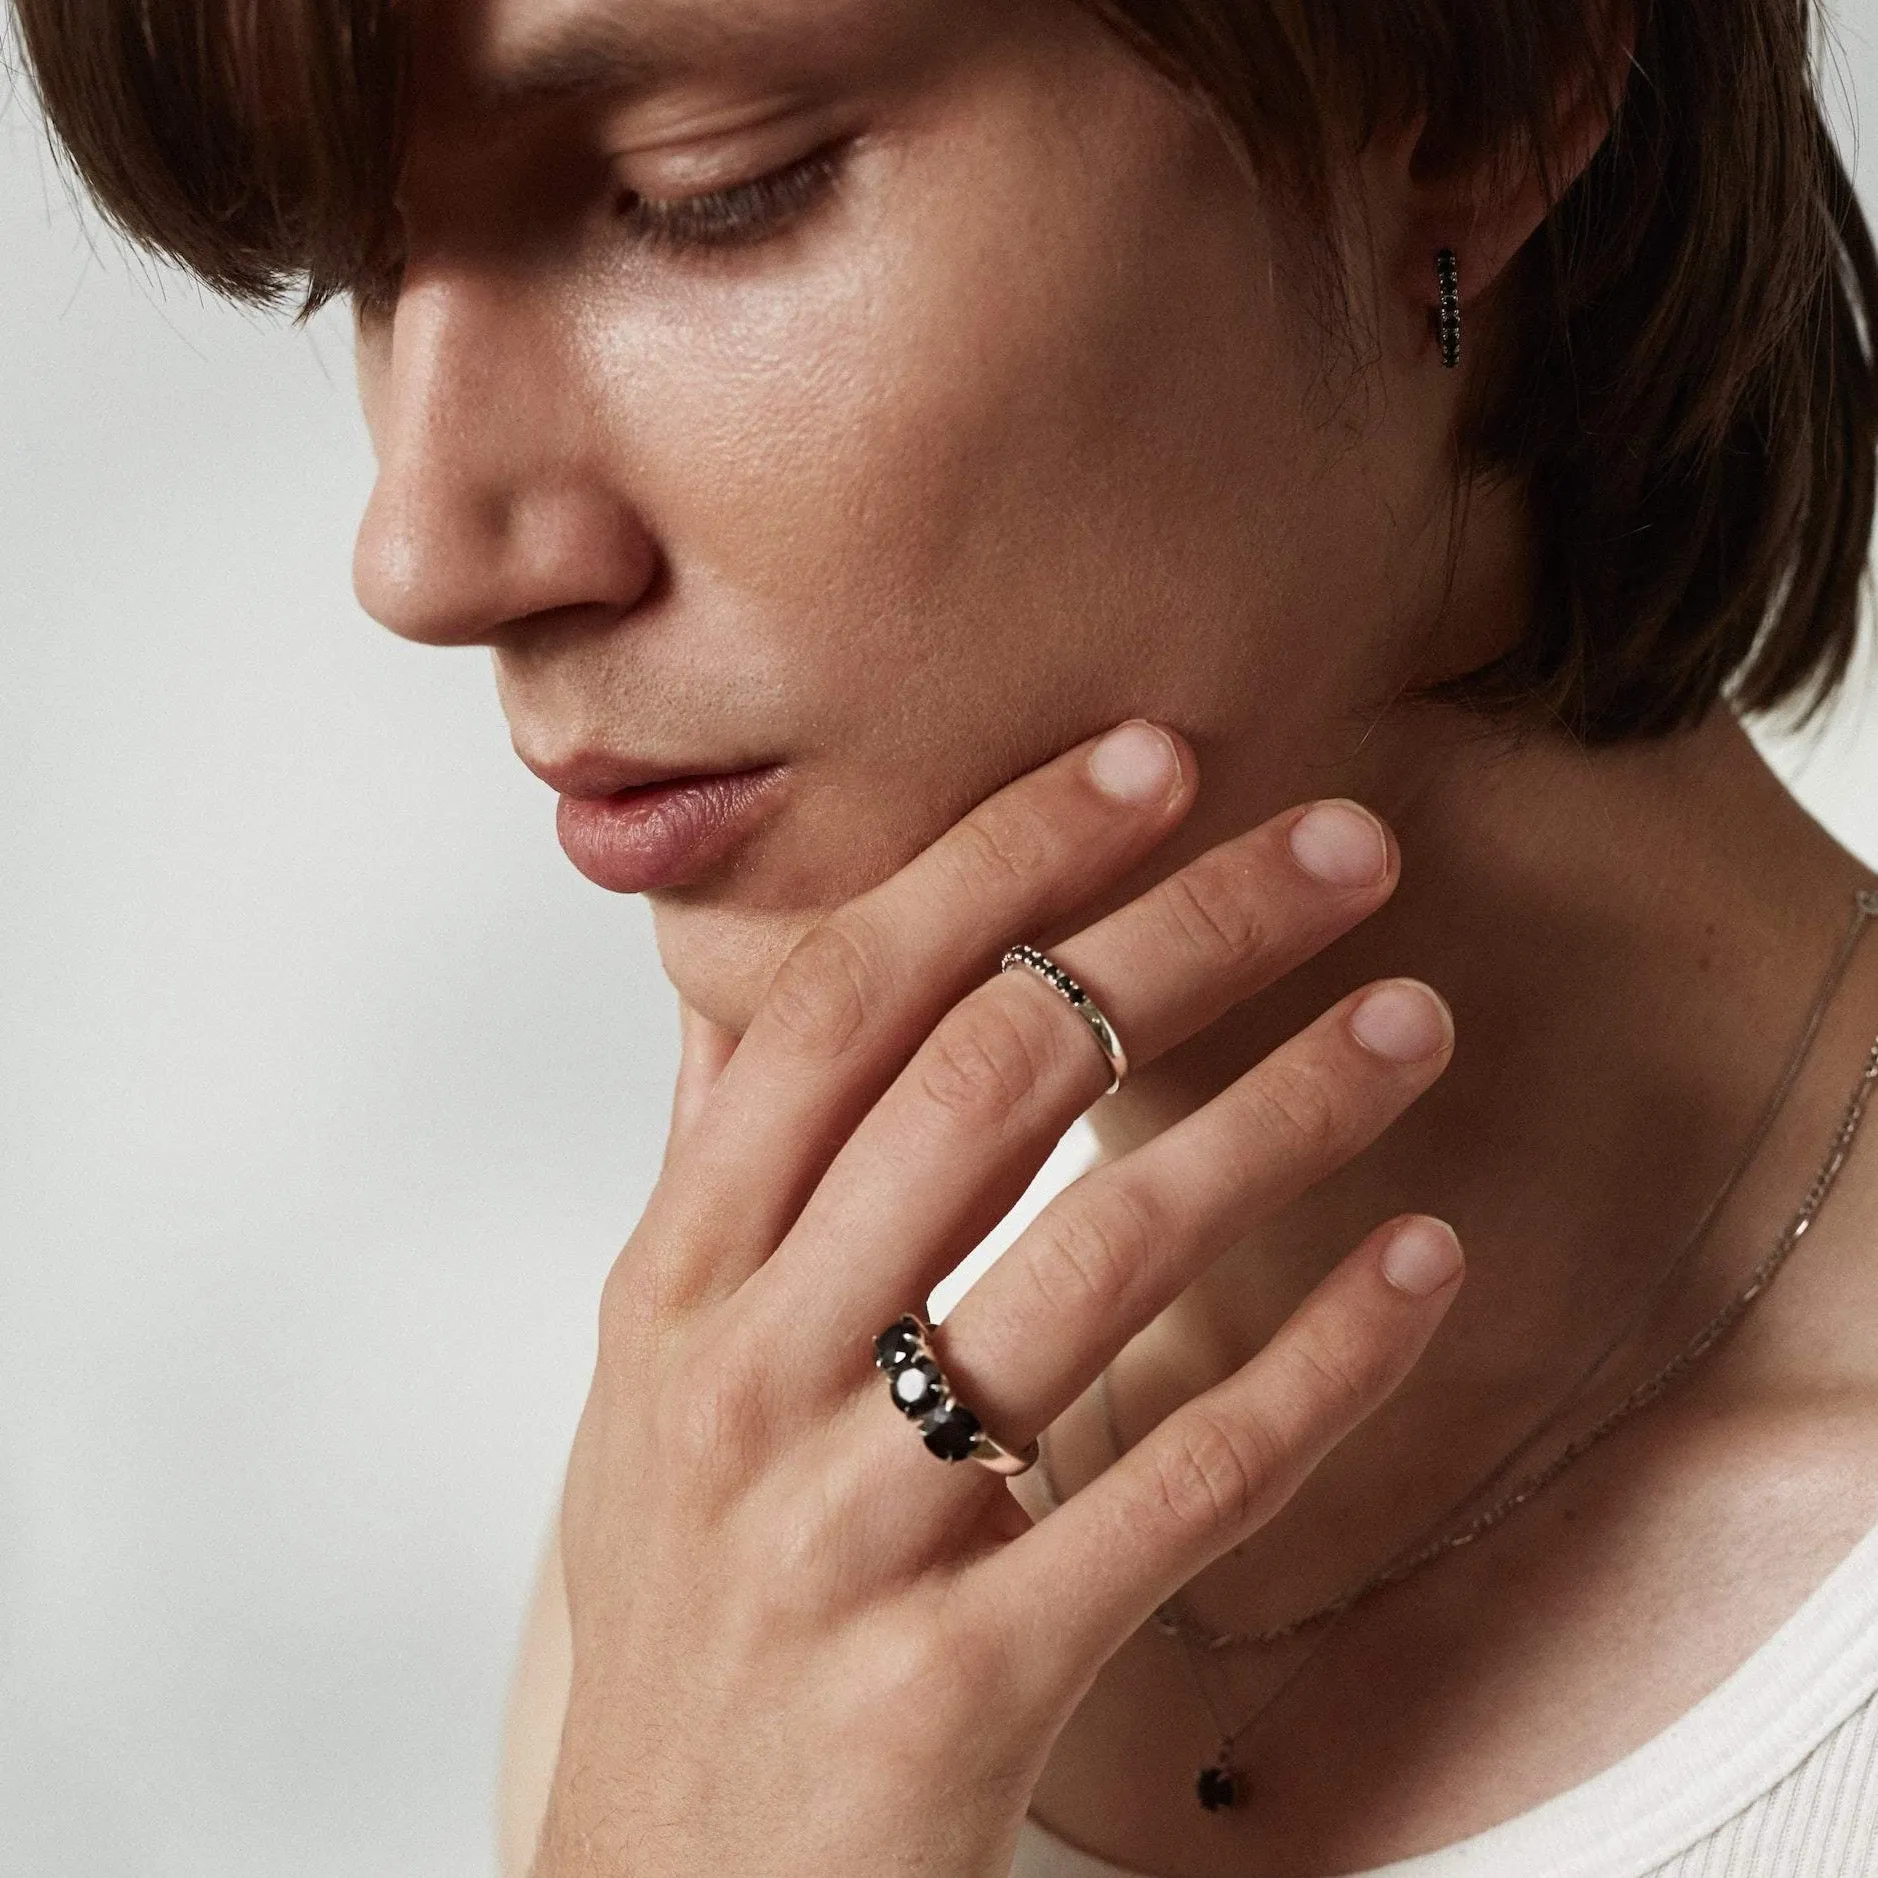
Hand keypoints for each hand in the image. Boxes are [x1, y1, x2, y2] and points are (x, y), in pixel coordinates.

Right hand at [534, 722, 1460, 1877]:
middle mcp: (747, 1369)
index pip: (846, 998)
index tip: (1154, 761)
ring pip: (1098, 1256)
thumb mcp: (650, 1375)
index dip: (1003, 860)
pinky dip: (1315, 1364)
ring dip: (1281, 1117)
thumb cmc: (687, 1601)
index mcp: (680, 1273)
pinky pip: (1174, 1483)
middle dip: (1182, 936)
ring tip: (1414, 1024)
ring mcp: (846, 1524)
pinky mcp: (958, 1675)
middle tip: (1346, 849)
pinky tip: (1420, 1268)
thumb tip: (730, 999)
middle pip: (987, 1079)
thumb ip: (705, 1178)